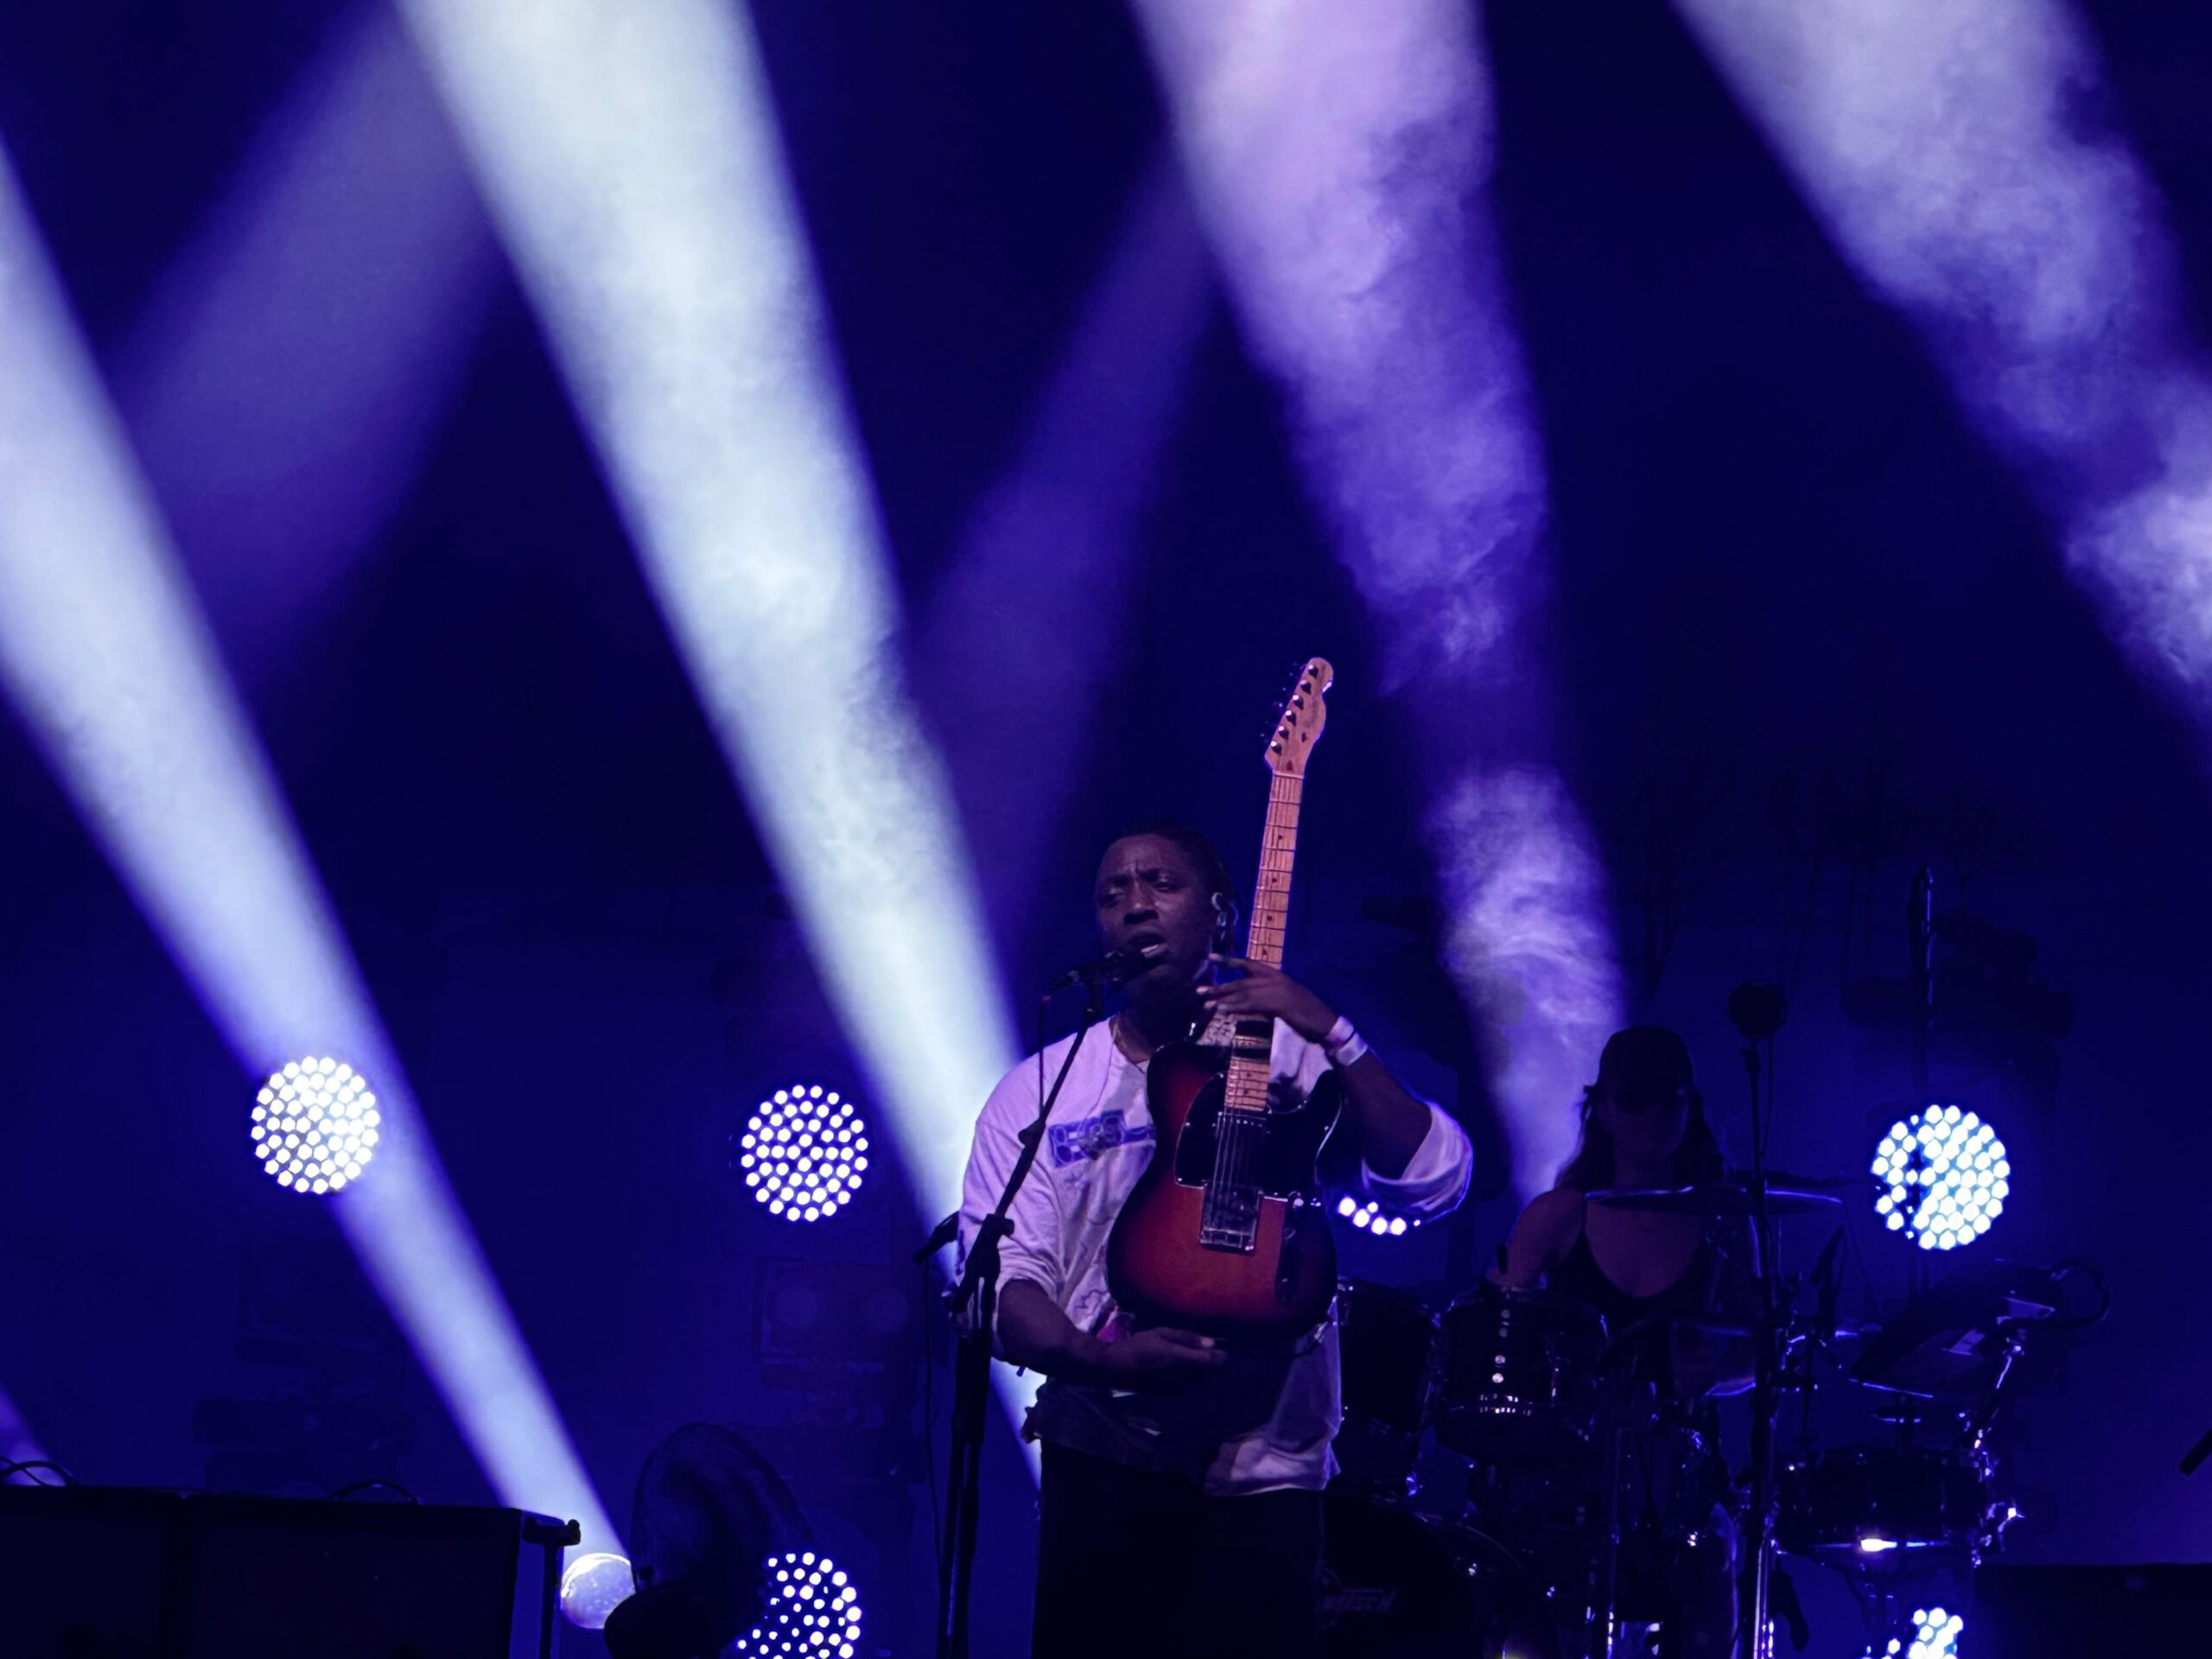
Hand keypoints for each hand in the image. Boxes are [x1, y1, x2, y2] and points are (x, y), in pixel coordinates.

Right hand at [1090, 1326, 1228, 1391]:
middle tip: (1219, 1354)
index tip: (1225, 1349)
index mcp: (1177, 1358)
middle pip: (1209, 1373)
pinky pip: (1192, 1388)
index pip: (1209, 1361)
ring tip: (1207, 1362)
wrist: (1115, 1368)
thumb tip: (1212, 1343)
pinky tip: (1193, 1372)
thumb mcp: (1161, 1333)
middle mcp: (1180, 1376)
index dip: (1222, 1356)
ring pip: (1202, 1382)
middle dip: (1217, 1365)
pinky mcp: (1171, 1395)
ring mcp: (1176, 1388)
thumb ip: (1187, 1338)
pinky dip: (1197, 1380)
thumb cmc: (1138, 1345)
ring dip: (1208, 1373)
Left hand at [1197, 955, 1336, 1041]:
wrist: (1326, 1022)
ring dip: (1223, 999)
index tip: (1210, 958)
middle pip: (1241, 981)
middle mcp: (1275, 979)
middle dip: (1218, 987)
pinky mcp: (1279, 1004)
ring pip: (1244, 993)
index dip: (1229, 960)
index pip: (1248, 964)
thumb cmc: (1306, 1013)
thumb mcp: (1282, 1002)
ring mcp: (1277, 991)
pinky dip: (1236, 1008)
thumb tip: (1245, 1004)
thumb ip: (1264, 1000)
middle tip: (1198, 992)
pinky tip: (1223, 1011)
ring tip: (1206, 1005)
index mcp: (1276, 975)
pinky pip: (1253, 1005)